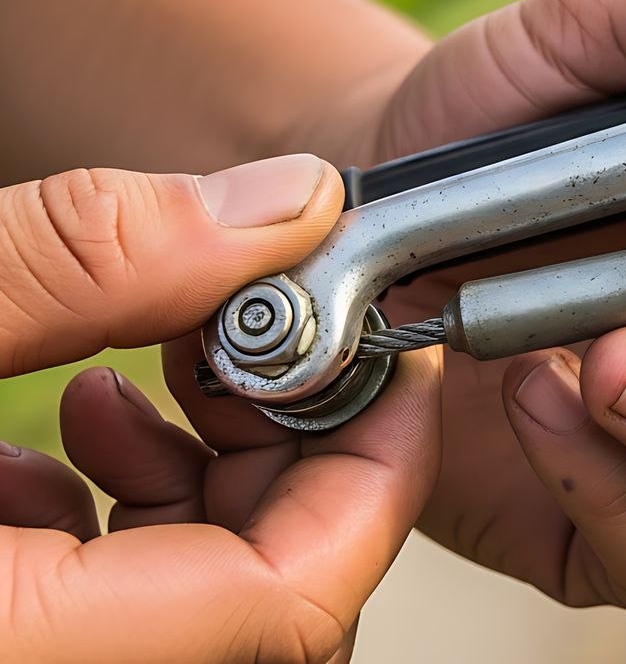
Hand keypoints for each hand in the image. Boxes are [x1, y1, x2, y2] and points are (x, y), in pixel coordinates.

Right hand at [0, 155, 439, 662]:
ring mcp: (16, 663)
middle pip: (260, 602)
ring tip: (132, 368)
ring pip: (189, 605)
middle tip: (261, 339)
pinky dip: (110, 514)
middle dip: (286, 454)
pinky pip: (100, 610)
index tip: (388, 354)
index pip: (293, 602)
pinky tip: (69, 418)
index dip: (377, 470)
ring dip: (198, 472)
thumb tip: (285, 208)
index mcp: (19, 645)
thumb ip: (91, 261)